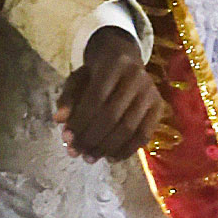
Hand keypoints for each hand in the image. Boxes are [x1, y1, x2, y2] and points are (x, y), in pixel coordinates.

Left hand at [54, 28, 165, 162]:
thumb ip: (67, 98)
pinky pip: (144, 135)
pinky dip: (127, 150)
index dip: (80, 121)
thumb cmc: (96, 73)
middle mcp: (136, 77)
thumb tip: (59, 120)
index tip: (66, 138)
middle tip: (76, 152)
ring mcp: (151, 92)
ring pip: (129, 128)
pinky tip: (110, 157)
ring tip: (90, 158)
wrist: (125, 59)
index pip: (96, 98)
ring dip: (107, 148)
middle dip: (91, 138)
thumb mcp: (78, 78)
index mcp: (113, 65)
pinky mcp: (159, 107)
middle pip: (112, 115)